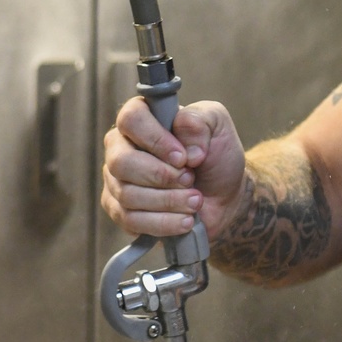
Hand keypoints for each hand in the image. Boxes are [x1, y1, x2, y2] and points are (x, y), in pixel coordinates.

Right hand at [101, 97, 245, 239]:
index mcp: (141, 119)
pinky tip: (185, 220)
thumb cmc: (215, 155)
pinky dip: (163, 222)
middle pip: (122, 162)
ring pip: (128, 194)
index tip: (182, 157)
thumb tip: (186, 147)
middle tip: (190, 179)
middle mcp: (121, 147)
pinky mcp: (120, 211)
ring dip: (168, 200)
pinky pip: (131, 220)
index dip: (155, 140)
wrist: (224, 196)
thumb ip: (199, 121)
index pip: (130, 119)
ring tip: (195, 201)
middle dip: (162, 176)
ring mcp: (117, 181)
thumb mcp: (218, 125)